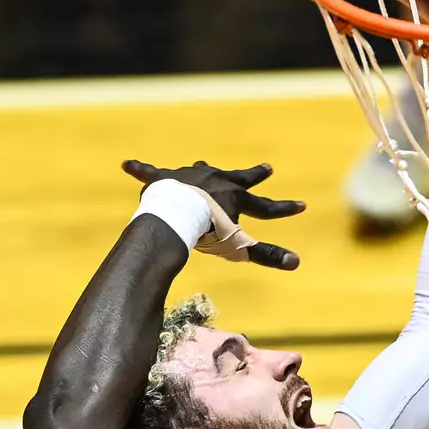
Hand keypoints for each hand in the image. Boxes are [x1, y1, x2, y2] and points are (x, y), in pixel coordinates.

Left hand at [123, 159, 304, 270]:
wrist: (176, 213)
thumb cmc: (208, 230)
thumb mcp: (238, 245)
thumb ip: (265, 254)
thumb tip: (297, 263)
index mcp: (235, 197)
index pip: (266, 208)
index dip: (285, 209)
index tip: (302, 206)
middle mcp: (216, 180)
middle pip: (240, 177)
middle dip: (255, 174)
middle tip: (268, 167)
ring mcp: (189, 176)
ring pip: (201, 170)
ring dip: (205, 170)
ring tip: (205, 165)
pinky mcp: (163, 178)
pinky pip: (150, 172)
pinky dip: (140, 169)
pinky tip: (126, 165)